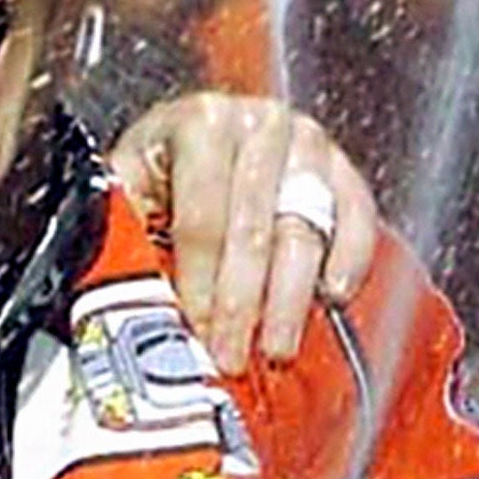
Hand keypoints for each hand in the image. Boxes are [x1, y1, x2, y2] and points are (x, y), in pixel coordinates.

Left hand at [111, 91, 383, 375]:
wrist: (202, 135)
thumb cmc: (164, 167)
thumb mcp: (127, 183)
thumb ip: (122, 227)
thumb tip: (122, 293)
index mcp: (200, 123)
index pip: (203, 219)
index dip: (200, 284)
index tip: (197, 331)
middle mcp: (260, 125)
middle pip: (255, 231)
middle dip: (242, 305)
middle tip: (233, 356)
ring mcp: (308, 144)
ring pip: (305, 233)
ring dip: (291, 300)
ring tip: (276, 348)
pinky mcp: (341, 167)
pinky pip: (356, 219)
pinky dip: (350, 261)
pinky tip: (330, 298)